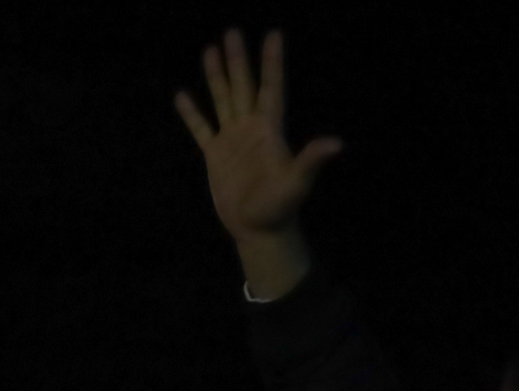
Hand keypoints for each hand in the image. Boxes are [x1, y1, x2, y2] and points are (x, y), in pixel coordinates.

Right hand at [175, 30, 341, 299]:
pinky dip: (192, 114)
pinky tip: (182, 95)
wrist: (258, 229)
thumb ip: (311, 160)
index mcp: (270, 131)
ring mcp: (232, 140)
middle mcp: (251, 129)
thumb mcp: (296, 184)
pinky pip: (201, 129)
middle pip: (244, 87)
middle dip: (238, 61)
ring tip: (210, 49)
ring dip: (217, 77)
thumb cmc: (281, 207)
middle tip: (233, 32)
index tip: (273, 35)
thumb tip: (336, 144)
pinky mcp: (215, 156)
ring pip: (223, 100)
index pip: (271, 89)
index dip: (272, 64)